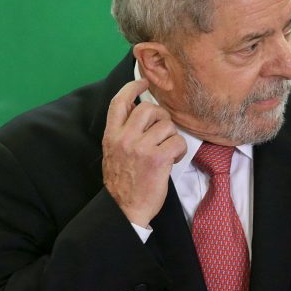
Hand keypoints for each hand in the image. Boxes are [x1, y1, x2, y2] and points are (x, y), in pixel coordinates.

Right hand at [102, 79, 186, 227]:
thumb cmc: (121, 183)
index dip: (132, 87)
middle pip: (149, 109)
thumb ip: (122, 132)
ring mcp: (140, 147)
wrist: (124, 208)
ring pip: (166, 124)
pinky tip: (172, 160)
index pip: (120, 102)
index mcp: (111, 135)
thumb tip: (137, 113)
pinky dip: (179, 150)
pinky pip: (177, 141)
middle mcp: (124, 138)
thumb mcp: (112, 153)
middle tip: (162, 131)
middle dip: (161, 117)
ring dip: (171, 136)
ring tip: (166, 151)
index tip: (143, 82)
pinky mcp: (158, 158)